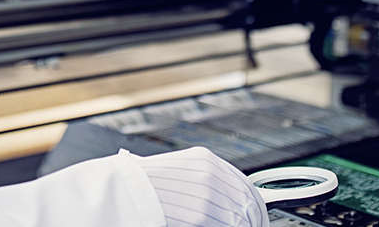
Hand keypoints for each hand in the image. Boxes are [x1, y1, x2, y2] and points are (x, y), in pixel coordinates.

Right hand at [131, 146, 269, 226]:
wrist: (122, 191)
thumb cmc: (143, 183)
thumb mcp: (177, 170)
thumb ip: (201, 179)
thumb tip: (224, 199)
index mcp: (205, 159)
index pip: (243, 183)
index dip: (254, 204)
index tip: (256, 216)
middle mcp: (210, 174)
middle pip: (247, 202)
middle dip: (253, 219)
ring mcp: (207, 195)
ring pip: (238, 218)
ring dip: (240, 225)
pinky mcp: (201, 215)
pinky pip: (225, 226)